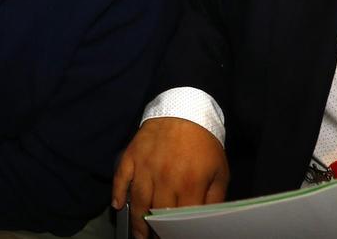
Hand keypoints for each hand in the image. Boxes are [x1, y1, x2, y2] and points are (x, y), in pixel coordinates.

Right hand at [112, 117, 229, 238]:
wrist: (185, 109)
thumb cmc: (204, 143)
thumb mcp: (219, 172)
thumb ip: (214, 199)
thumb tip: (206, 220)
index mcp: (189, 183)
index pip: (180, 218)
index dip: (177, 232)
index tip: (175, 238)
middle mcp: (164, 177)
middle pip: (155, 213)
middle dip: (156, 231)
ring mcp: (145, 167)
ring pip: (137, 201)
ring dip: (136, 221)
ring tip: (139, 234)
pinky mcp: (132, 156)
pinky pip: (121, 178)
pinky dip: (117, 193)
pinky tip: (118, 206)